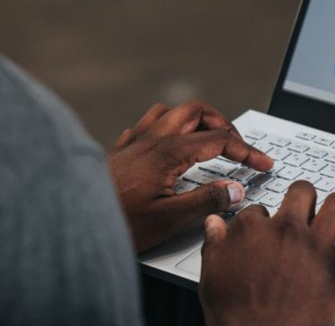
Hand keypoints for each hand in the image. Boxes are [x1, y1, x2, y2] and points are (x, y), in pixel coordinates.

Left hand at [108, 100, 273, 252]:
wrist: (72, 221)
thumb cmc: (116, 223)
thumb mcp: (169, 219)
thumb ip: (206, 201)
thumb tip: (235, 189)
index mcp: (167, 152)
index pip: (219, 140)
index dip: (247, 151)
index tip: (263, 163)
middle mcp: (150, 139)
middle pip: (196, 111)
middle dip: (223, 123)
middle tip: (238, 146)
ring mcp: (133, 142)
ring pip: (170, 112)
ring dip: (194, 119)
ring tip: (208, 138)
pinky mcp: (120, 151)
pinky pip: (147, 124)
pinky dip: (167, 128)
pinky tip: (168, 145)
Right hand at [199, 181, 334, 325]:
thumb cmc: (236, 314)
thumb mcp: (212, 274)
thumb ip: (215, 244)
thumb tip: (215, 224)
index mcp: (254, 229)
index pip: (259, 209)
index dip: (263, 219)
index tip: (265, 230)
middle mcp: (288, 230)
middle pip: (302, 192)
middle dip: (302, 197)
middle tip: (303, 208)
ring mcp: (317, 247)